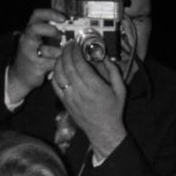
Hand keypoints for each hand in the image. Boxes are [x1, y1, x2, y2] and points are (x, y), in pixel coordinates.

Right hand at [8, 7, 65, 98]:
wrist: (21, 76)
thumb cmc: (36, 56)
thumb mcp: (41, 41)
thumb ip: (52, 34)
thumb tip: (73, 29)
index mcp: (30, 30)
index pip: (37, 15)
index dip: (50, 13)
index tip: (64, 18)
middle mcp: (27, 39)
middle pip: (35, 28)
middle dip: (50, 30)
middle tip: (60, 35)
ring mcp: (29, 53)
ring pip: (46, 50)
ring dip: (59, 52)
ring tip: (65, 54)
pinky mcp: (35, 66)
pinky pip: (51, 63)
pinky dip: (60, 63)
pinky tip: (63, 64)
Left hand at [52, 44, 127, 160]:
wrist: (104, 131)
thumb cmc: (114, 110)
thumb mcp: (121, 90)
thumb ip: (113, 71)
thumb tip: (104, 56)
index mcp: (94, 86)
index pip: (79, 63)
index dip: (76, 51)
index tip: (76, 44)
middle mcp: (80, 91)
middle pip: (67, 65)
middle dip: (66, 52)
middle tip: (69, 45)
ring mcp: (70, 97)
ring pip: (58, 73)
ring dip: (59, 60)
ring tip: (63, 54)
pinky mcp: (65, 102)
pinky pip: (55, 85)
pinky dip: (55, 73)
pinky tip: (59, 68)